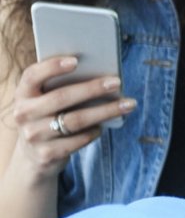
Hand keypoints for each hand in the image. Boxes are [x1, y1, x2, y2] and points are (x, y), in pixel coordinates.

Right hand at [8, 55, 133, 179]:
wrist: (33, 156)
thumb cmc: (48, 117)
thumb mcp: (45, 101)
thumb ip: (60, 87)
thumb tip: (100, 74)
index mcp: (22, 94)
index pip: (32, 76)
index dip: (52, 67)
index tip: (76, 61)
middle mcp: (23, 114)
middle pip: (61, 97)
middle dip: (92, 88)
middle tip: (116, 82)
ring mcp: (33, 135)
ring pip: (75, 120)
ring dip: (105, 111)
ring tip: (128, 104)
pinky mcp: (47, 154)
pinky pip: (79, 139)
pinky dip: (95, 131)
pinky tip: (104, 126)